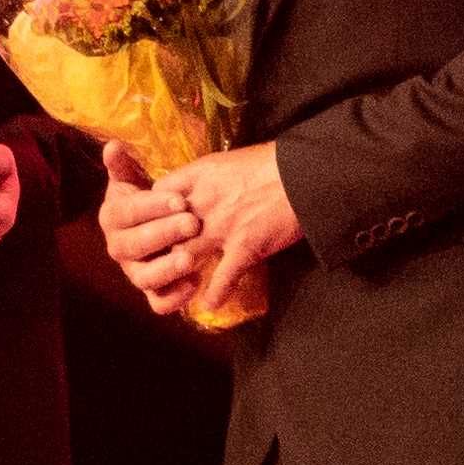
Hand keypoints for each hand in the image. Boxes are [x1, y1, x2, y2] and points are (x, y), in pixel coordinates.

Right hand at [93, 141, 184, 296]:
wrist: (161, 223)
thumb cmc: (151, 198)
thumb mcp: (136, 177)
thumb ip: (124, 165)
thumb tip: (112, 146)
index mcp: (112, 218)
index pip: (126, 212)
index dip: (151, 207)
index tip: (180, 199)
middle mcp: (118, 248)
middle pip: (133, 246)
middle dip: (164, 234)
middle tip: (193, 223)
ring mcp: (134, 273)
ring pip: (143, 279)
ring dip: (167, 269)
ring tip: (192, 259)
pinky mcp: (153, 292)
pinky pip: (159, 303)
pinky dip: (175, 298)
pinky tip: (196, 283)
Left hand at [108, 141, 303, 310]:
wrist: (308, 173)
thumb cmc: (276, 162)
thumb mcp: (232, 160)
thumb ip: (212, 176)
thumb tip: (203, 187)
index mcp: (201, 174)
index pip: (160, 193)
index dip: (155, 208)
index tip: (158, 219)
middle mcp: (205, 200)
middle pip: (166, 228)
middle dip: (161, 245)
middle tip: (159, 258)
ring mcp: (223, 226)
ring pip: (185, 255)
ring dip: (180, 271)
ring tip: (178, 284)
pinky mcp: (245, 246)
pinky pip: (223, 277)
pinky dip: (215, 293)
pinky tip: (210, 304)